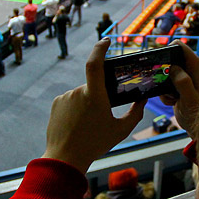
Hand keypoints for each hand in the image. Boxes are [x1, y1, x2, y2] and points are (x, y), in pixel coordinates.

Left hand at [42, 38, 145, 172]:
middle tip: (100, 116)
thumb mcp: (121, 130)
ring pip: (82, 93)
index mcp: (95, 96)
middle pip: (93, 86)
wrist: (65, 157)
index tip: (106, 41)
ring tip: (87, 125)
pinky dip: (75, 108)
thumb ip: (135, 113)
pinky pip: (70, 100)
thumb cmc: (95, 144)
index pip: (95, 64)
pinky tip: (76, 124)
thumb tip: (142, 100)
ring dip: (86, 103)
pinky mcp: (56, 103)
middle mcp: (78, 92)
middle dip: (99, 96)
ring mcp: (65, 97)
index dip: (100, 49)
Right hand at [159, 40, 198, 136]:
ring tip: (172, 97)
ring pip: (165, 72)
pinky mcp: (179, 86)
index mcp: (196, 67)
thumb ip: (183, 82)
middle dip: (163, 72)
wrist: (197, 127)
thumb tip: (173, 68)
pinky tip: (172, 101)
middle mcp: (191, 69)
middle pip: (170, 58)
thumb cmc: (198, 114)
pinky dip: (164, 93)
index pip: (179, 46)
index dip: (167, 51)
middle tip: (166, 86)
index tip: (161, 66)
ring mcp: (184, 77)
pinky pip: (164, 83)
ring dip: (163, 85)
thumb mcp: (190, 98)